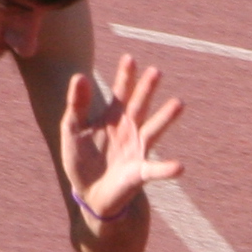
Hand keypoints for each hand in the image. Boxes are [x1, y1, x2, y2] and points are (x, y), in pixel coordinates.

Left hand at [60, 54, 186, 219]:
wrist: (89, 193)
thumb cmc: (82, 159)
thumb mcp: (72, 129)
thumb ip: (77, 104)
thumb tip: (79, 75)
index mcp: (114, 117)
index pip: (122, 92)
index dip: (126, 76)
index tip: (130, 58)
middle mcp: (130, 130)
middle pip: (139, 106)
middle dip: (147, 89)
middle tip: (156, 71)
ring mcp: (137, 150)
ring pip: (153, 130)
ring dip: (165, 118)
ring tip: (178, 103)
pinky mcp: (140, 173)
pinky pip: (156, 170)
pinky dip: (167, 169)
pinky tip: (179, 166)